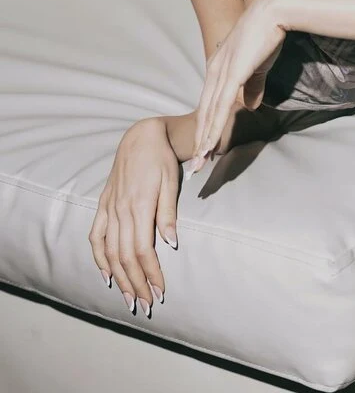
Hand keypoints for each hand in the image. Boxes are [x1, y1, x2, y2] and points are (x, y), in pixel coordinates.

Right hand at [88, 116, 179, 315]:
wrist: (141, 137)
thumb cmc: (161, 159)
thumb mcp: (171, 182)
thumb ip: (168, 214)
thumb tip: (170, 244)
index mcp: (140, 206)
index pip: (144, 251)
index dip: (151, 274)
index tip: (159, 292)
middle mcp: (121, 211)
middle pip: (125, 257)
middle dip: (136, 284)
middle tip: (145, 306)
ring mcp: (109, 209)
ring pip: (110, 252)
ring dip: (119, 278)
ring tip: (129, 298)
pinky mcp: (102, 205)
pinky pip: (96, 237)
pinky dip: (99, 258)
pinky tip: (107, 274)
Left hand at [188, 0, 287, 173]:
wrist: (272, 13)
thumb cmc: (266, 35)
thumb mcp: (257, 66)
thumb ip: (252, 86)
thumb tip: (250, 106)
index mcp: (218, 67)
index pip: (209, 103)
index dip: (206, 126)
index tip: (204, 147)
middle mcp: (214, 71)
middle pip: (204, 112)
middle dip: (199, 140)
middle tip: (196, 165)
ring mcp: (221, 73)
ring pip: (209, 114)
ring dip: (204, 140)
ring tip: (200, 161)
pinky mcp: (232, 75)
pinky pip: (220, 107)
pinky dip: (213, 127)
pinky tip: (210, 143)